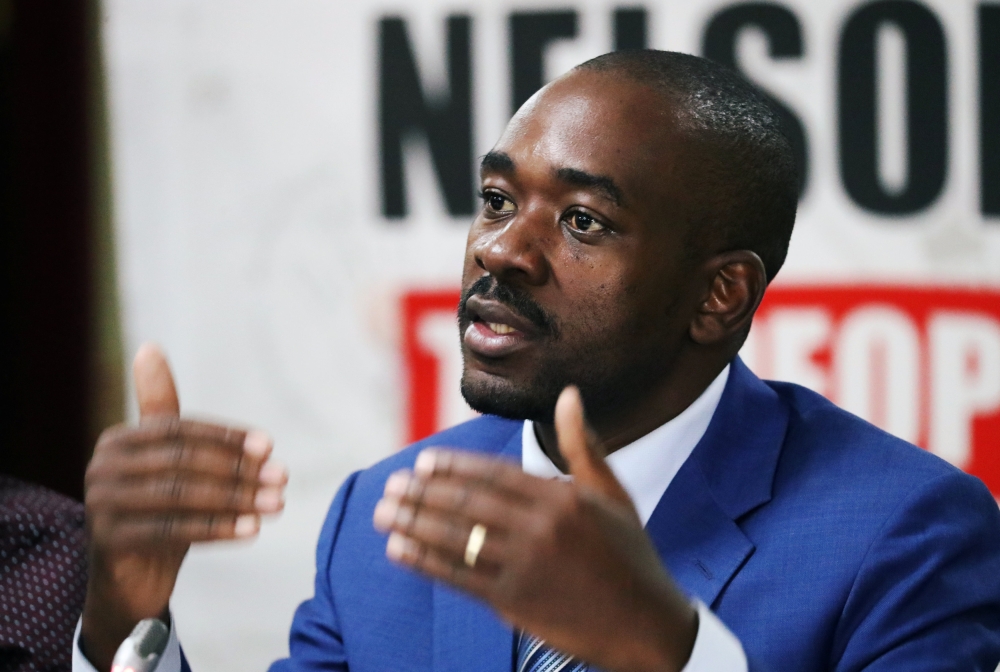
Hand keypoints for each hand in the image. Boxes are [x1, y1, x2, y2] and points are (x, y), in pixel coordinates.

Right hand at [81, 343, 287, 670]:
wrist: (131, 578)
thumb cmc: (158, 509)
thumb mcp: (167, 460)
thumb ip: (165, 411)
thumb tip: (149, 347)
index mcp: (118, 440)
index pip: (181, 430)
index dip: (227, 437)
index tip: (270, 445)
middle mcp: (101, 467)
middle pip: (183, 461)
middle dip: (238, 469)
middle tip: (281, 477)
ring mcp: (101, 505)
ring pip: (180, 495)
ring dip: (236, 499)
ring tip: (276, 504)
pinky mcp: (108, 541)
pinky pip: (172, 530)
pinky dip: (217, 529)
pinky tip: (252, 529)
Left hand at [372, 386, 696, 671]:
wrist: (647, 625)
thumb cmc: (630, 554)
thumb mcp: (612, 493)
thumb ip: (582, 444)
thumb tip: (568, 394)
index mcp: (562, 498)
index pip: (494, 474)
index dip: (453, 468)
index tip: (422, 462)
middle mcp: (541, 528)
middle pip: (467, 504)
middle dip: (422, 493)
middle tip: (391, 485)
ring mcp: (526, 566)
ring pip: (456, 538)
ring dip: (413, 523)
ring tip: (383, 513)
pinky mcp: (514, 602)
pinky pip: (459, 576)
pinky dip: (424, 561)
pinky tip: (400, 549)